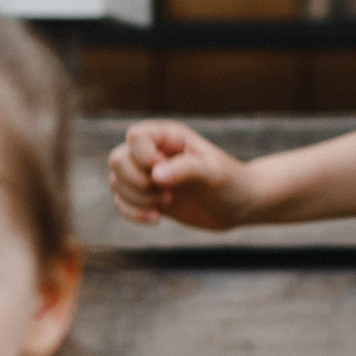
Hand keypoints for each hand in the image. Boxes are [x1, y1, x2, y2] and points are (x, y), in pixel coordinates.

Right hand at [108, 120, 257, 231]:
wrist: (239, 206)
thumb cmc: (231, 182)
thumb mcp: (214, 173)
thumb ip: (186, 169)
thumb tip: (156, 175)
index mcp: (169, 137)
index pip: (135, 136)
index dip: (143, 157)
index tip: (166, 172)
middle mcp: (154, 153)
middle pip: (118, 159)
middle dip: (136, 182)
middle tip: (165, 193)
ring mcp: (149, 176)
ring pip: (116, 182)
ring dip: (136, 198)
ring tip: (166, 204)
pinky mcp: (148, 197)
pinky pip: (120, 202)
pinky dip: (132, 213)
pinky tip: (156, 219)